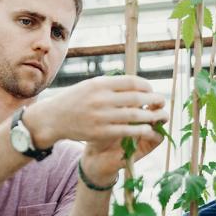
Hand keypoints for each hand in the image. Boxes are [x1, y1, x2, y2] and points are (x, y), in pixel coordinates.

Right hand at [24, 75, 167, 182]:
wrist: (53, 118)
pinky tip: (147, 129)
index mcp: (100, 84)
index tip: (151, 90)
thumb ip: (111, 85)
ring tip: (158, 116)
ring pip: (133, 115)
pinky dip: (139, 130)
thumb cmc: (74, 100)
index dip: (146, 86)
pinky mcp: (99, 132)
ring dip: (150, 116)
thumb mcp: (90, 85)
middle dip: (153, 100)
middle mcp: (100, 99)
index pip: (131, 82)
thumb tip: (136, 84)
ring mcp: (100, 116)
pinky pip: (125, 131)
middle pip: (136, 98)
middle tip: (162, 102)